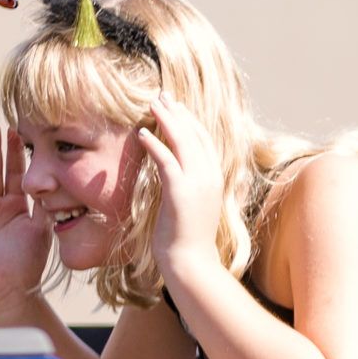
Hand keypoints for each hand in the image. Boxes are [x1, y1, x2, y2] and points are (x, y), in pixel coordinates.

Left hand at [134, 94, 224, 276]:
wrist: (192, 262)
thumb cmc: (188, 240)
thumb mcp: (193, 206)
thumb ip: (189, 187)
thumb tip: (177, 178)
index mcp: (215, 178)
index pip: (204, 139)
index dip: (189, 120)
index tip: (175, 106)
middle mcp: (210, 175)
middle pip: (195, 133)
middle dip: (177, 112)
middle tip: (161, 96)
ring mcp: (198, 182)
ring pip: (183, 141)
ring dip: (166, 120)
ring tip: (151, 104)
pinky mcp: (181, 191)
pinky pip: (166, 160)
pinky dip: (154, 144)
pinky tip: (142, 133)